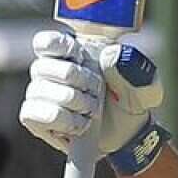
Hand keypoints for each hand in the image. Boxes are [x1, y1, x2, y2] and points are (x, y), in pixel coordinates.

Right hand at [19, 31, 163, 155]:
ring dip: (74, 102)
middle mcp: (51, 72)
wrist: (128, 135)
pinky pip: (33, 113)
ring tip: (92, 110)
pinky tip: (80, 125)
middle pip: (42, 66)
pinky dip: (63, 120)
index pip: (46, 42)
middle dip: (77, 80)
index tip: (81, 57)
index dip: (59, 46)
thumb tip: (110, 56)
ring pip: (40, 91)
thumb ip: (131, 67)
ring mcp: (41, 95)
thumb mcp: (143, 83)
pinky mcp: (35, 118)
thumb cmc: (131, 102)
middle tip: (97, 91)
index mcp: (74, 55)